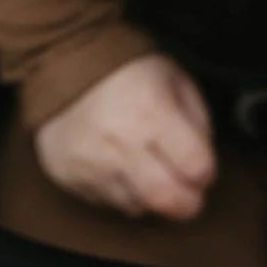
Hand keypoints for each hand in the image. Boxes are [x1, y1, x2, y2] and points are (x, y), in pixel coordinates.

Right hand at [35, 54, 216, 219]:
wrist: (60, 59)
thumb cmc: (130, 73)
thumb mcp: (177, 82)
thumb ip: (199, 126)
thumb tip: (204, 169)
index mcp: (152, 112)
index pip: (198, 168)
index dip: (206, 173)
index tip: (200, 167)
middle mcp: (120, 141)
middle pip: (168, 200)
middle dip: (187, 203)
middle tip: (187, 193)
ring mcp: (91, 162)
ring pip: (139, 207)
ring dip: (152, 197)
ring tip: (147, 171)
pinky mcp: (69, 175)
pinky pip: (108, 203)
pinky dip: (122, 193)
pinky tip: (119, 168)